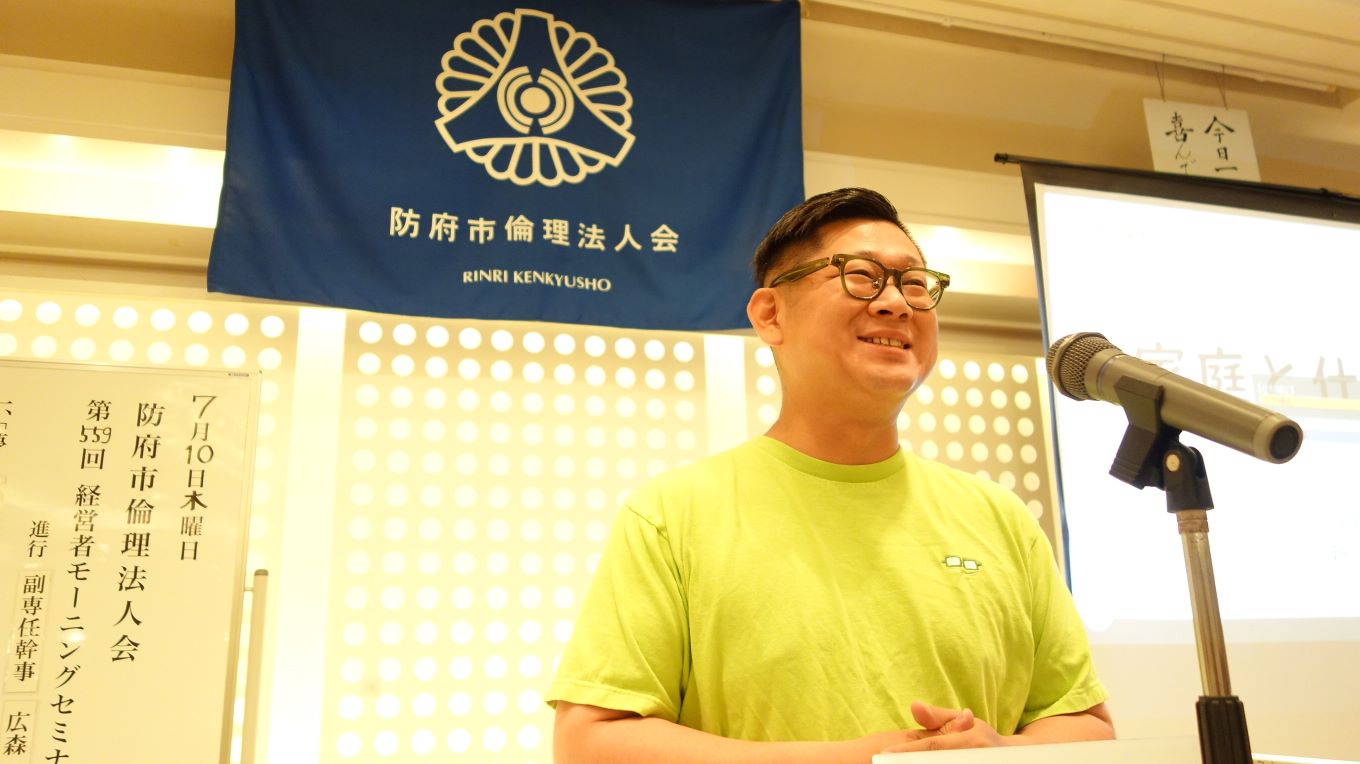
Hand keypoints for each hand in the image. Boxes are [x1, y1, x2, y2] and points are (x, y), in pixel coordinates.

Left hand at [877, 701, 1007, 752]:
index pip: (932, 747)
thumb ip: (936, 716)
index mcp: (971, 739)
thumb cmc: (981, 737)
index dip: (907, 752)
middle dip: (909, 763)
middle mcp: (975, 756)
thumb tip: (913, 705)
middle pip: (934, 762)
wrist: (1013, 757)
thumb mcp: (962, 720)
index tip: (884, 755)